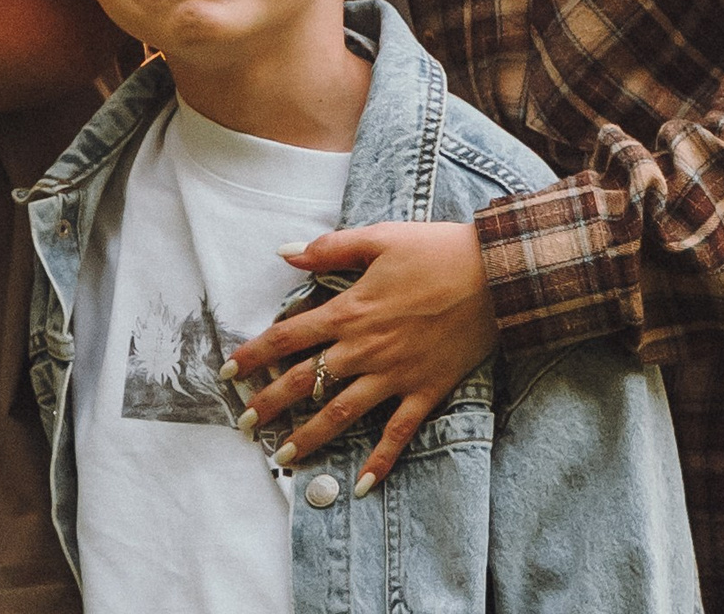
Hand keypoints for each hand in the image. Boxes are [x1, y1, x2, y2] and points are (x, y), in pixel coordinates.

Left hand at [223, 222, 498, 493]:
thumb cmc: (436, 250)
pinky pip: (398, 434)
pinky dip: (380, 461)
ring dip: (310, 437)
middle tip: (243, 425)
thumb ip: (329, 248)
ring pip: (343, 414)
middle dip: (270, 404)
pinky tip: (362, 485)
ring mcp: (395, 375)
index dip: (254, 356)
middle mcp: (365, 349)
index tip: (227, 372)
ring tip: (282, 457)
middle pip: (306, 382)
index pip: (288, 337)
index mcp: (350, 311)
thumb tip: (284, 252)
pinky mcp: (426, 391)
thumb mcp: (379, 237)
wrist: (496, 275)